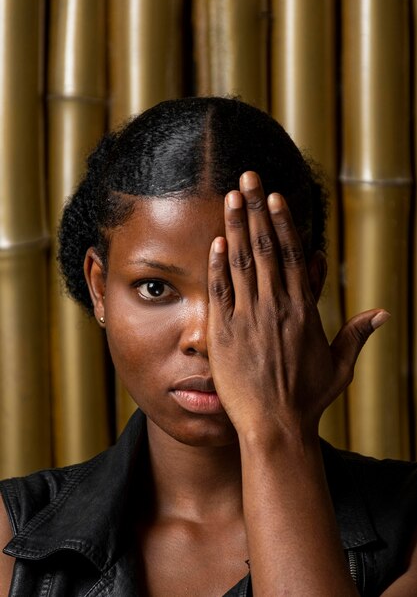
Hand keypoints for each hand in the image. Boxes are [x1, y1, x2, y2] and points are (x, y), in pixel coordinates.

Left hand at [207, 171, 388, 441]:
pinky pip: (221, 292)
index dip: (282, 224)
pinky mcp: (225, 334)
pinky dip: (218, 266)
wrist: (274, 426)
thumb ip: (357, 335)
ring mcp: (249, 319)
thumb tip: (382, 313)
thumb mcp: (338, 366)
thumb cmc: (307, 398)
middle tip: (247, 179)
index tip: (275, 197)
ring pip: (242, 264)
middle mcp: (276, 307)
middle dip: (256, 211)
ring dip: (236, 227)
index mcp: (303, 311)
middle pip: (265, 249)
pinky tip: (215, 241)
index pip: (291, 256)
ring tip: (231, 198)